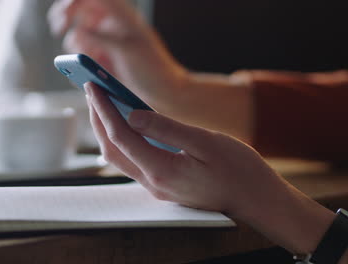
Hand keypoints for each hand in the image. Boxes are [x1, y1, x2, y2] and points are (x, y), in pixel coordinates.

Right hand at [47, 0, 187, 109]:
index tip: (65, 17)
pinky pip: (81, 57)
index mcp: (120, 14)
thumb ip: (100, 38)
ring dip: (75, 46)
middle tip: (59, 28)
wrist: (164, 94)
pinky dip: (78, 63)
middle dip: (65, 17)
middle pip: (79, 11)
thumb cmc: (153, 68)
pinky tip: (86, 72)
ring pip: (77, 36)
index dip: (74, 2)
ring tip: (88, 59)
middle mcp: (110, 25)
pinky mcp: (101, 61)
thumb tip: (76, 32)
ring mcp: (105, 43)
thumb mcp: (126, 49)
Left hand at [84, 82, 277, 212]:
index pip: (121, 136)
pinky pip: (134, 160)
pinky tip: (126, 123)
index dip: (105, 109)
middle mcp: (153, 183)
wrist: (255, 199)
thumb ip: (166, 128)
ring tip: (103, 103)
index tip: (93, 86)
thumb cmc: (238, 170)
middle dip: (98, 118)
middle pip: (112, 148)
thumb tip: (131, 114)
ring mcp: (157, 187)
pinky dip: (123, 139)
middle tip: (92, 90)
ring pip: (120, 157)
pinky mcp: (163, 184)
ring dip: (107, 130)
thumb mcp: (205, 142)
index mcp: (162, 171)